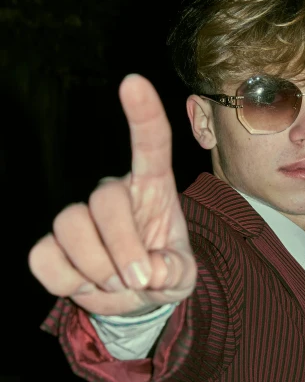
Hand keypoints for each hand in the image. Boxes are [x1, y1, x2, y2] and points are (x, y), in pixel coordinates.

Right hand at [28, 74, 196, 315]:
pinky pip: (44, 257)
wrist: (133, 298)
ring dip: (97, 269)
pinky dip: (68, 282)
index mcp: (152, 188)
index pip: (150, 145)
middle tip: (138, 281)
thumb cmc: (161, 272)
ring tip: (116, 285)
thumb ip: (175, 271)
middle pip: (105, 200)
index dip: (143, 115)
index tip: (133, 83)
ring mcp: (77, 216)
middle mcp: (111, 193)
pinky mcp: (50, 244)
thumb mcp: (182, 276)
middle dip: (123, 247)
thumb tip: (152, 272)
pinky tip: (87, 285)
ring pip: (70, 227)